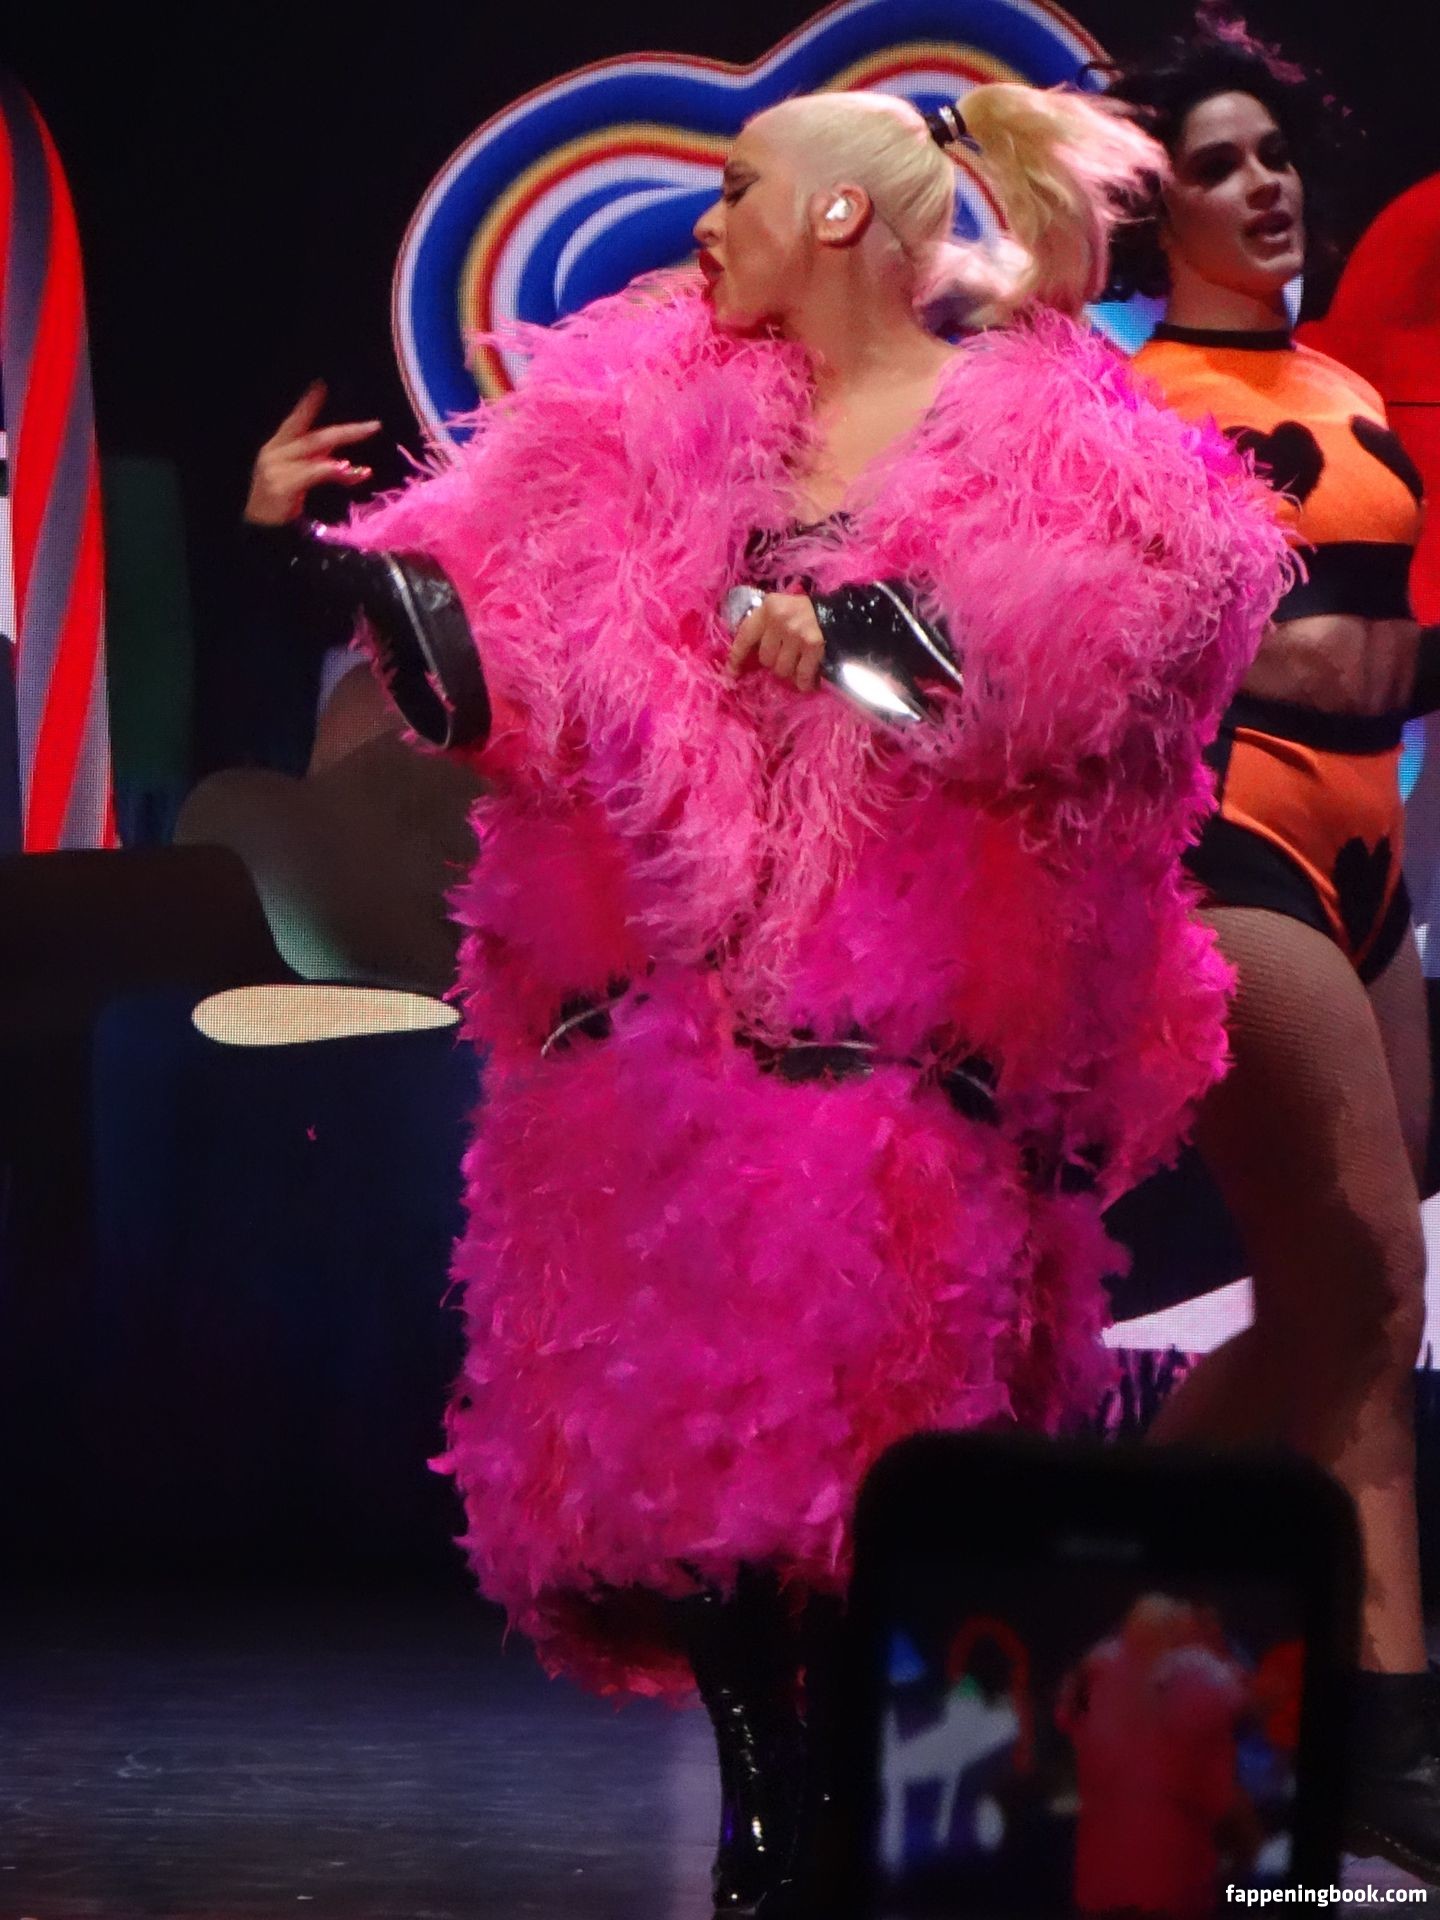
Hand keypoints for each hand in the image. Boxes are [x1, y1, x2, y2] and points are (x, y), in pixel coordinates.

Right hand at [243, 380, 381, 525]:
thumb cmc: (280, 506)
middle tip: (375, 426)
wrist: (258, 531)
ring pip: (315, 452)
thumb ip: (321, 468)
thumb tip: (353, 467)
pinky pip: (311, 473)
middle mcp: (275, 452)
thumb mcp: (301, 481)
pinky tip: (346, 470)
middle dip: (348, 431)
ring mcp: (275, 467)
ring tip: (364, 462)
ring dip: (343, 455)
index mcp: (278, 448)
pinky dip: (329, 470)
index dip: (308, 404)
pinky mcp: (280, 485)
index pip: (296, 421)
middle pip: (316, 436)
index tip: (321, 386)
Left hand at [724, 590, 825, 691]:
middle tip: (786, 658)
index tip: (731, 674)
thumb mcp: (780, 611)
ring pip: (781, 669)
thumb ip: (764, 628)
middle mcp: (779, 619)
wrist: (839, 612)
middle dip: (774, 663)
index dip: (737, 658)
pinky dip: (804, 682)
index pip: (745, 637)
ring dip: (789, 673)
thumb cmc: (804, 614)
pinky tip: (807, 683)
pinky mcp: (813, 644)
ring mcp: (796, 632)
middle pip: (765, 658)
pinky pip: (801, 674)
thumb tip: (746, 661)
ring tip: (798, 667)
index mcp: (767, 609)